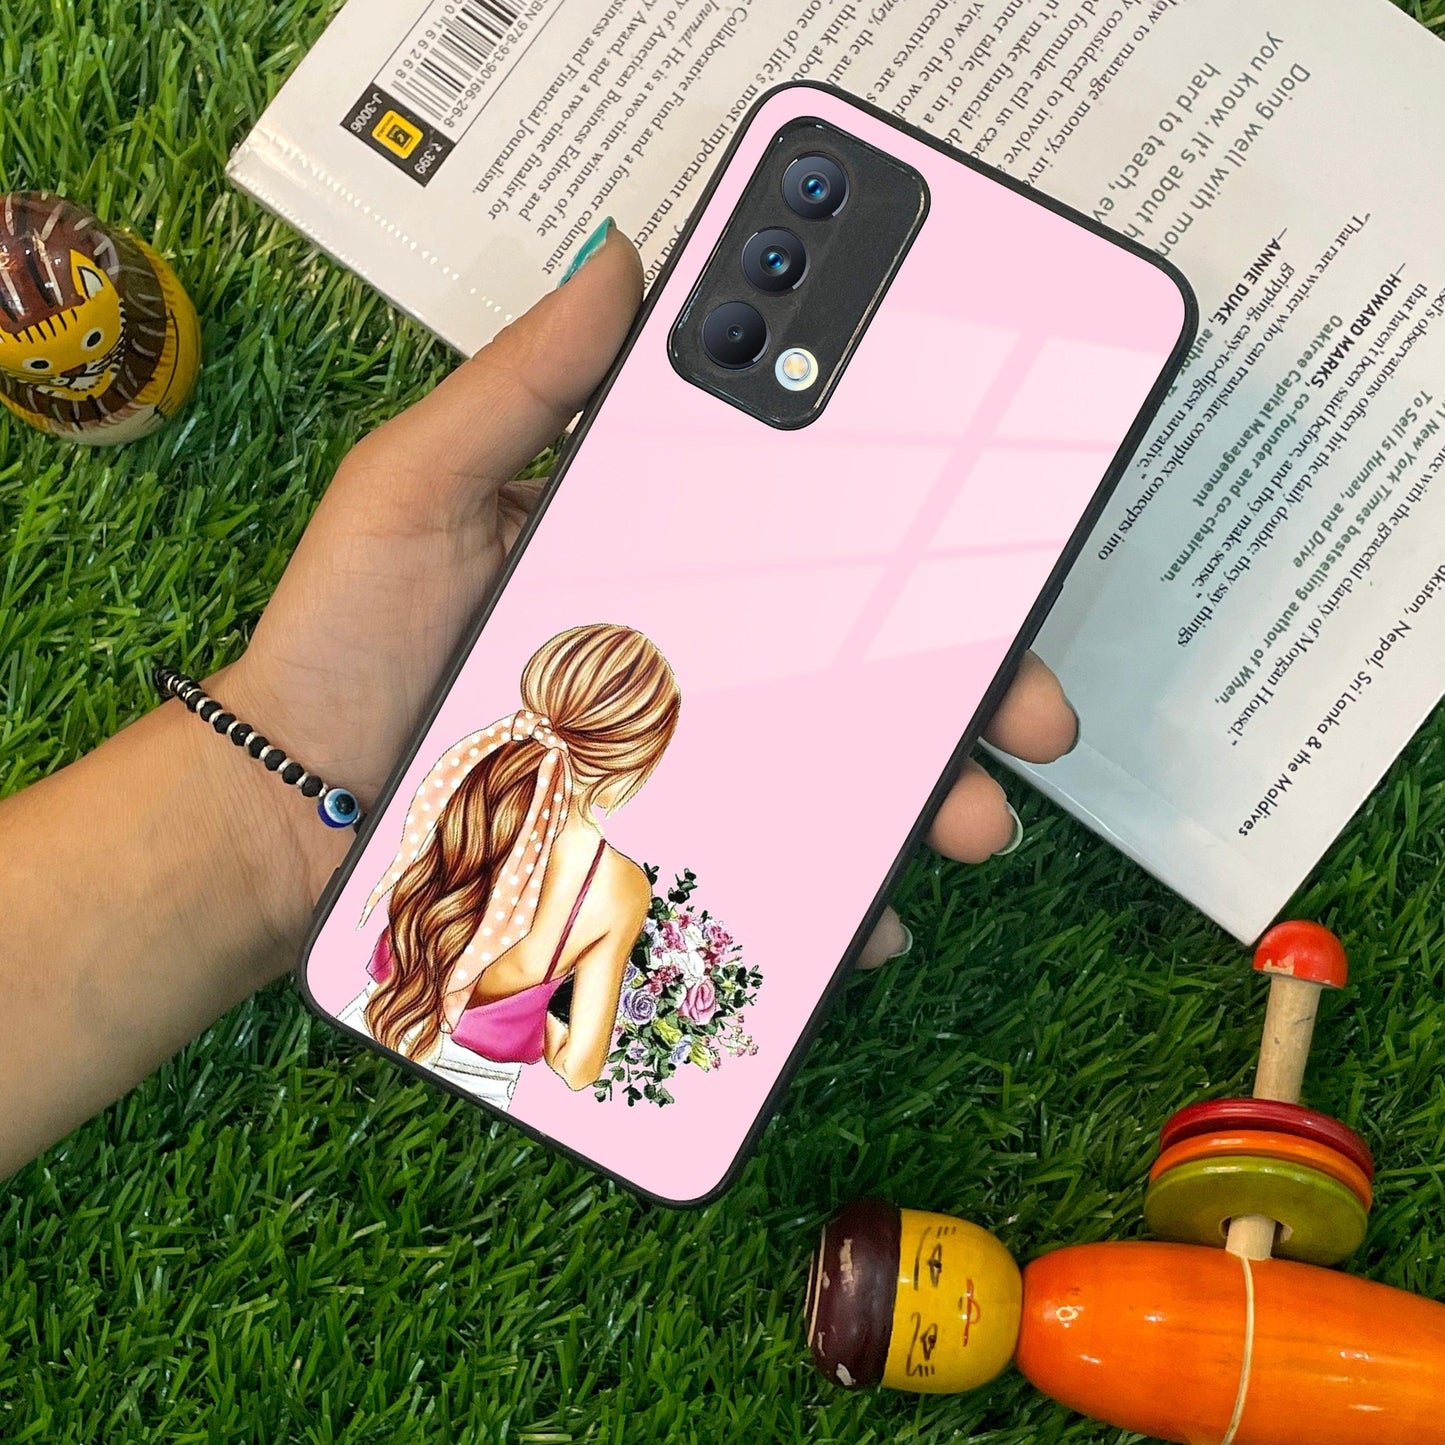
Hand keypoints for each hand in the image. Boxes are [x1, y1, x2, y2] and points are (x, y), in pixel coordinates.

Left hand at [225, 226, 1076, 960]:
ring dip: (927, 794)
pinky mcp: (663, 848)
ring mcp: (683, 760)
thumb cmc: (345, 643)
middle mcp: (692, 657)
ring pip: (840, 773)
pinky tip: (868, 913)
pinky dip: (834, 894)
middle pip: (858, 662)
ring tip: (966, 821)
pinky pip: (773, 872)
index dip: (912, 534)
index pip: (811, 534)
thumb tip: (623, 259)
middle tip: (1029, 707)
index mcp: (657, 558)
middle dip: (965, 682)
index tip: (996, 527)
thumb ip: (520, 385)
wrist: (289, 815)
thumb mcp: (421, 488)